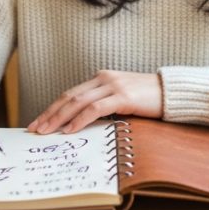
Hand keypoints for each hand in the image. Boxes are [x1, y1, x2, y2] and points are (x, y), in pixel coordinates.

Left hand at [27, 70, 161, 134]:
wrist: (173, 92)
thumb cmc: (149, 99)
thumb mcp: (123, 100)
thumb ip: (104, 106)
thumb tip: (82, 124)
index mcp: (102, 78)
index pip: (70, 94)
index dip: (52, 108)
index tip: (39, 122)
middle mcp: (104, 78)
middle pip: (69, 97)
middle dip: (50, 114)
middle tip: (35, 129)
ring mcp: (113, 86)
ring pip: (78, 102)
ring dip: (59, 118)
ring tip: (47, 131)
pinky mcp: (123, 96)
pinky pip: (95, 108)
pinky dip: (80, 119)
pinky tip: (70, 130)